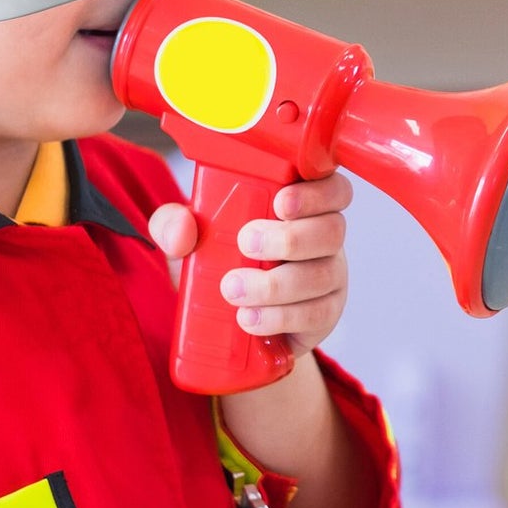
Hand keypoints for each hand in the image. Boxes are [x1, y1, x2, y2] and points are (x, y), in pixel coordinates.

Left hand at [147, 172, 352, 356]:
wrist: (224, 318)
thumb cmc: (218, 260)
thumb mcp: (191, 239)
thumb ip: (174, 224)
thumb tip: (181, 227)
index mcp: (302, 205)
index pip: (333, 188)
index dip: (317, 193)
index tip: (281, 202)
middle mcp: (324, 237)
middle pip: (332, 230)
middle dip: (289, 237)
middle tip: (245, 243)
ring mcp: (329, 277)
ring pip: (322, 275)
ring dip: (276, 284)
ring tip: (233, 289)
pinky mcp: (324, 314)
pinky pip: (316, 315)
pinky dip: (279, 317)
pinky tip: (250, 318)